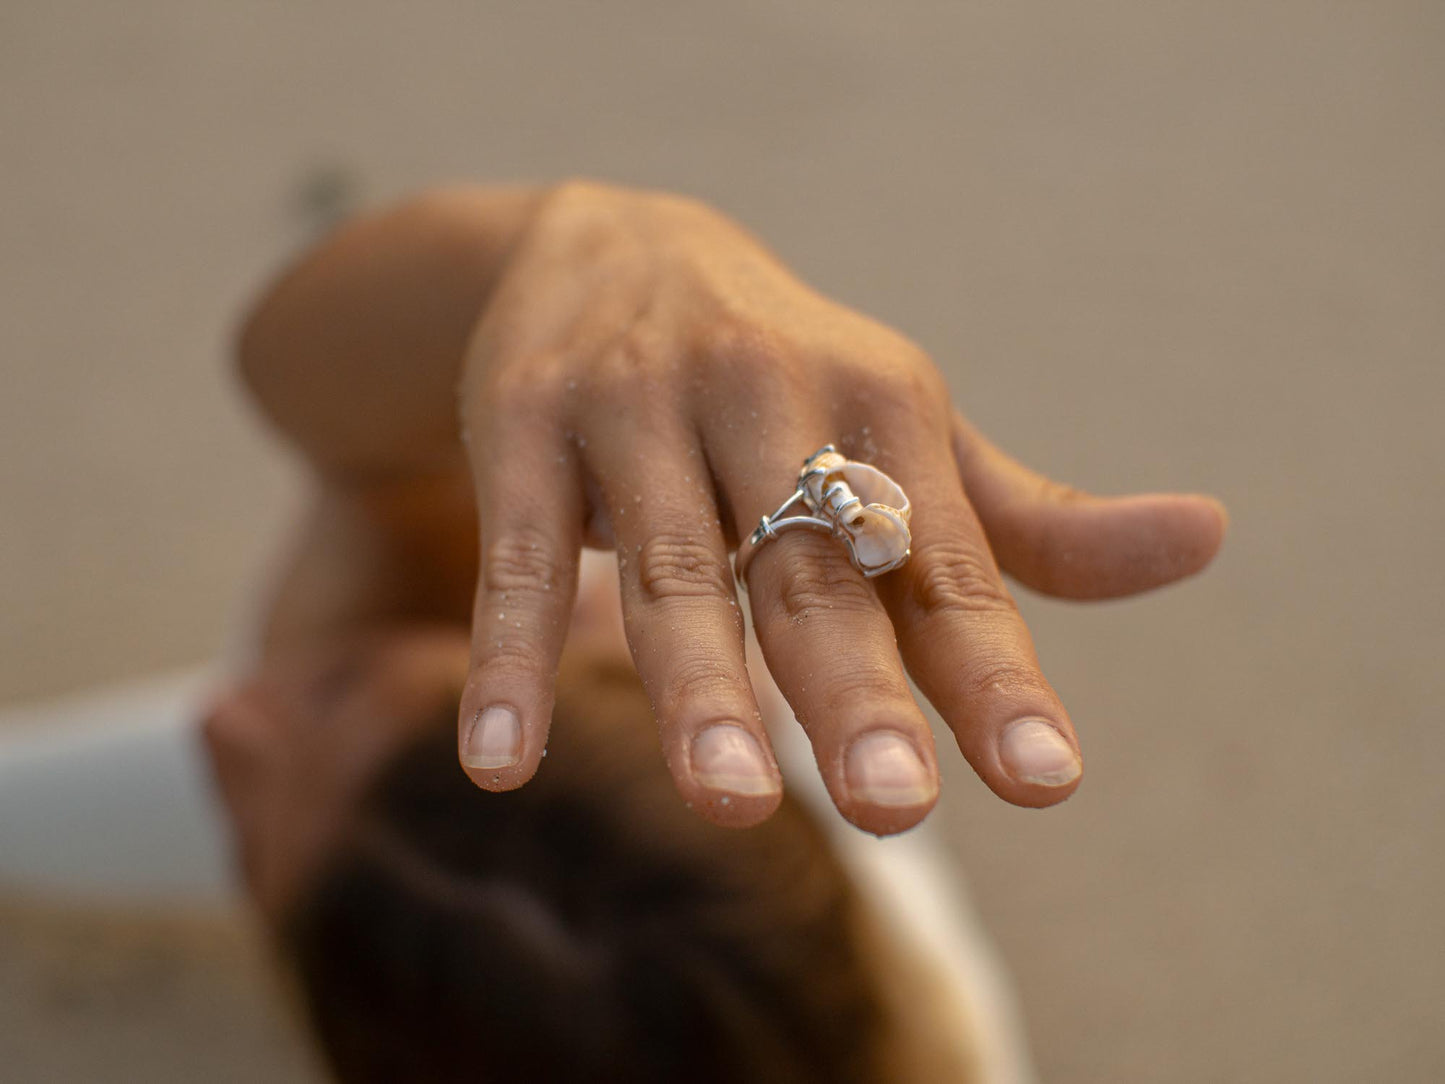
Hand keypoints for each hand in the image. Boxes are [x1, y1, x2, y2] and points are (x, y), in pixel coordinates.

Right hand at [453, 181, 1225, 833]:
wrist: (609, 245)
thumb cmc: (786, 378)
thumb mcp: (908, 432)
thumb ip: (1025, 524)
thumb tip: (1208, 538)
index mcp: (884, 406)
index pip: (947, 563)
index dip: (996, 675)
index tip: (1046, 782)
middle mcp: (768, 394)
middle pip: (814, 568)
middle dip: (854, 689)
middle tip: (895, 808)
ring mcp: (639, 407)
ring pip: (674, 567)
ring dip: (699, 686)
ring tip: (728, 802)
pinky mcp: (528, 424)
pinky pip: (523, 554)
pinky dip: (512, 652)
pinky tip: (501, 760)